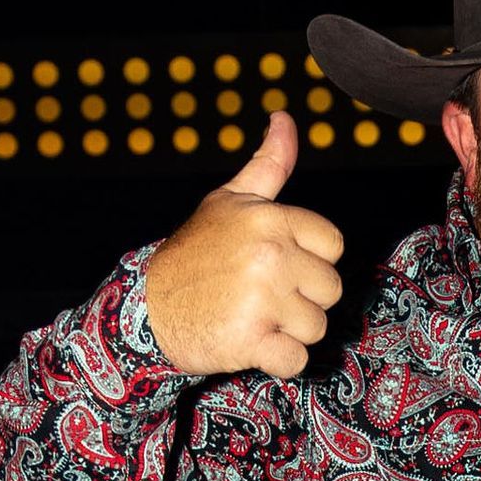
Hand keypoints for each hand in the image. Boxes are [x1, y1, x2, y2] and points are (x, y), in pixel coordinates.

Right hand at [143, 109, 342, 378]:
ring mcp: (262, 298)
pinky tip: (252, 345)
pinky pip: (295, 361)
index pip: (333, 246)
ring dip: (289, 332)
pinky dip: (277, 362)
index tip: (277, 264)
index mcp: (271, 218)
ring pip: (316, 328)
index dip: (310, 260)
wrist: (148, 309)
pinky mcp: (251, 340)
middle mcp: (270, 255)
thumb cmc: (196, 253)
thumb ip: (268, 164)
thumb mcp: (229, 200)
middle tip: (261, 296)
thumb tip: (285, 117)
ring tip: (253, 318)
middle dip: (302, 299)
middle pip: (329, 290)